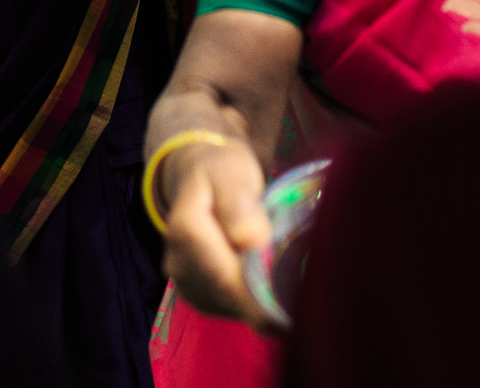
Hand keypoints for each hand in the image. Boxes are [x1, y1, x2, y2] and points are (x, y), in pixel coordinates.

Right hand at [160, 137, 275, 330]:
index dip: (257, 293)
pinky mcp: (198, 294)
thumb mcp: (231, 172)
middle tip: (301, 299)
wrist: (199, 177)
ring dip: (259, 303)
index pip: (222, 274)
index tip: (291, 302)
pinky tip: (271, 287)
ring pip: (229, 306)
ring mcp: (186, 281)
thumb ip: (238, 204)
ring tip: (289, 288)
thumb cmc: (221, 171)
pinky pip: (228, 308)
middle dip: (264, 300)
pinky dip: (251, 303)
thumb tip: (251, 241)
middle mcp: (178, 262)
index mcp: (186, 230)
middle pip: (227, 295)